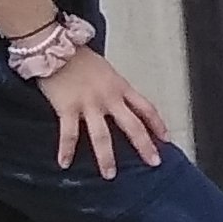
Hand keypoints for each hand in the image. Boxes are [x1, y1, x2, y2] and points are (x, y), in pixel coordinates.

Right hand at [36, 48, 168, 178]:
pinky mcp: (67, 108)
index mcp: (121, 87)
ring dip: (106, 157)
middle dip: (144, 146)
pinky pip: (68, 133)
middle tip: (153, 162)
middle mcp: (109, 98)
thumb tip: (119, 103)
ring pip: (102, 136)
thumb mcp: (106, 71)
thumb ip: (114, 88)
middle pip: (132, 126)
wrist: (56, 46)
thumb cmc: (80, 58)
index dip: (158, 124)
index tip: (166, 139)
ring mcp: (89, 104)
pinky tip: (64, 163)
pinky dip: (66, 150)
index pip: (147, 108)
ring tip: (110, 175)